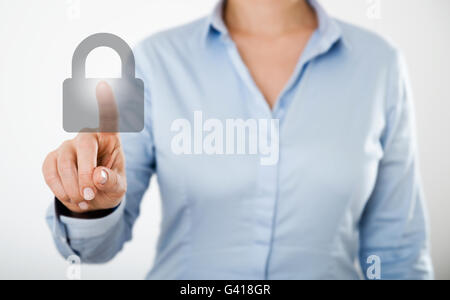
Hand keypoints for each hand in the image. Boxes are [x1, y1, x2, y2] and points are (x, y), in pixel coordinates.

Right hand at [42, 82, 126, 212]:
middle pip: (84, 146)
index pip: (108, 117)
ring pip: (65, 163)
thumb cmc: (109, 186)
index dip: (105, 102)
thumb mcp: (118, 187)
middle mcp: (88, 136)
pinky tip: (71, 197)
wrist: (92, 200)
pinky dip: (60, 189)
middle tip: (90, 195)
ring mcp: (68, 146)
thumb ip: (111, 181)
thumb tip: (97, 176)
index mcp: (110, 138)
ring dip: (73, 187)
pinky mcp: (52, 158)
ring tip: (85, 199)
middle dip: (86, 174)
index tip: (103, 84)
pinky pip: (50, 171)